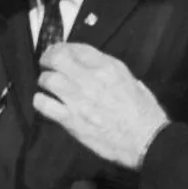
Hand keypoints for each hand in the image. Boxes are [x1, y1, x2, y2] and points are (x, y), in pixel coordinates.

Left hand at [33, 43, 168, 169]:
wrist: (146, 140)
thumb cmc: (144, 113)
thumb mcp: (132, 81)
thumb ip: (111, 71)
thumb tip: (93, 67)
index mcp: (108, 67)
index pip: (76, 48)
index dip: (62, 47)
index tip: (58, 51)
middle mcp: (90, 79)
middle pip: (57, 59)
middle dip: (48, 59)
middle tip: (46, 64)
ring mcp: (78, 100)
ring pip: (47, 79)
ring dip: (44, 80)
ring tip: (47, 85)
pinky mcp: (71, 120)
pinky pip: (44, 105)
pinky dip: (41, 101)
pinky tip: (45, 102)